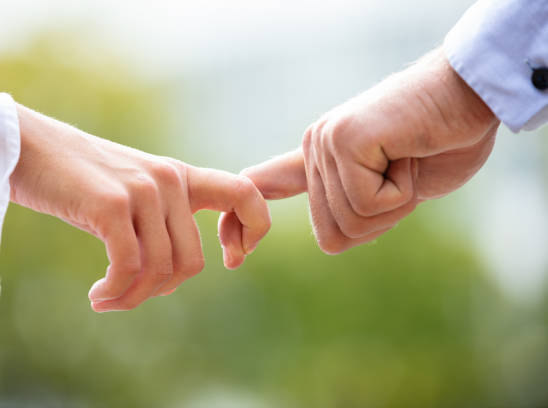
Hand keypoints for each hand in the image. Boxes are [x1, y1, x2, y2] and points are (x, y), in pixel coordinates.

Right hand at [10, 105, 269, 311]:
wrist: (27, 146)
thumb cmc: (79, 179)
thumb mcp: (133, 191)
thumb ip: (162, 220)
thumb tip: (175, 275)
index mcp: (181, 176)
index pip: (246, 194)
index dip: (253, 231)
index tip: (232, 258)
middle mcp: (169, 180)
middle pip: (192, 261)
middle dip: (162, 289)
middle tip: (130, 294)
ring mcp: (143, 190)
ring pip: (161, 269)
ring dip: (133, 297)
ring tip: (107, 299)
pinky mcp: (112, 205)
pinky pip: (130, 267)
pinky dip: (116, 292)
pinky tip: (98, 296)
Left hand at [241, 48, 498, 253]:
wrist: (470, 100)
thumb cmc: (437, 142)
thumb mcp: (391, 187)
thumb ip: (354, 207)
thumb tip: (326, 239)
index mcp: (320, 160)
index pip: (270, 186)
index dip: (246, 218)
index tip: (232, 248)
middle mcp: (314, 149)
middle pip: (331, 233)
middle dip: (380, 218)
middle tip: (402, 173)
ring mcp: (325, 142)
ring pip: (350, 221)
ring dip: (394, 203)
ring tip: (405, 158)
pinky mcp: (343, 140)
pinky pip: (367, 202)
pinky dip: (401, 192)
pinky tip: (407, 154)